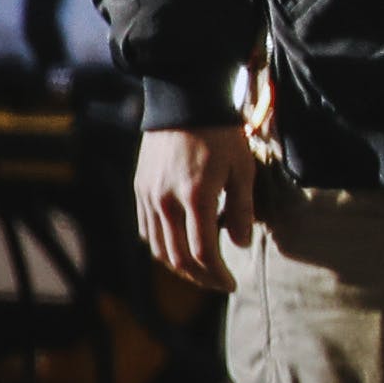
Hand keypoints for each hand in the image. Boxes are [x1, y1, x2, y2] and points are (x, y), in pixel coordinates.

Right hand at [135, 126, 256, 290]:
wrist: (185, 99)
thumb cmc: (221, 132)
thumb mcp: (243, 168)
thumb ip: (242, 209)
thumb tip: (240, 244)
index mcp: (196, 197)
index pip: (203, 253)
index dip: (218, 275)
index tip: (233, 283)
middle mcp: (167, 201)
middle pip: (179, 258)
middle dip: (201, 277)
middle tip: (219, 283)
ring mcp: (149, 196)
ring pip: (159, 249)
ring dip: (180, 266)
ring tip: (201, 270)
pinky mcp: (140, 189)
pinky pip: (147, 230)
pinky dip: (162, 247)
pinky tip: (178, 248)